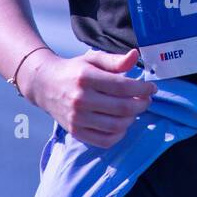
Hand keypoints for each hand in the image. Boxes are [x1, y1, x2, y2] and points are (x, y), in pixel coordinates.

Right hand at [22, 47, 155, 148]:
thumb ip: (115, 60)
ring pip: (117, 125)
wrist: (45, 85)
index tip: (151, 87)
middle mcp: (80, 99)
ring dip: (133, 119)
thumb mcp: (92, 59)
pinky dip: (119, 134)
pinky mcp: (76, 131)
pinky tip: (122, 123)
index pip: (123, 86)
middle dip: (142, 104)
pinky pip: (105, 140)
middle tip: (146, 99)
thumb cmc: (74, 71)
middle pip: (123, 108)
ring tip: (134, 110)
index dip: (143, 88)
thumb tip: (135, 56)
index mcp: (86, 78)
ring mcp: (77, 118)